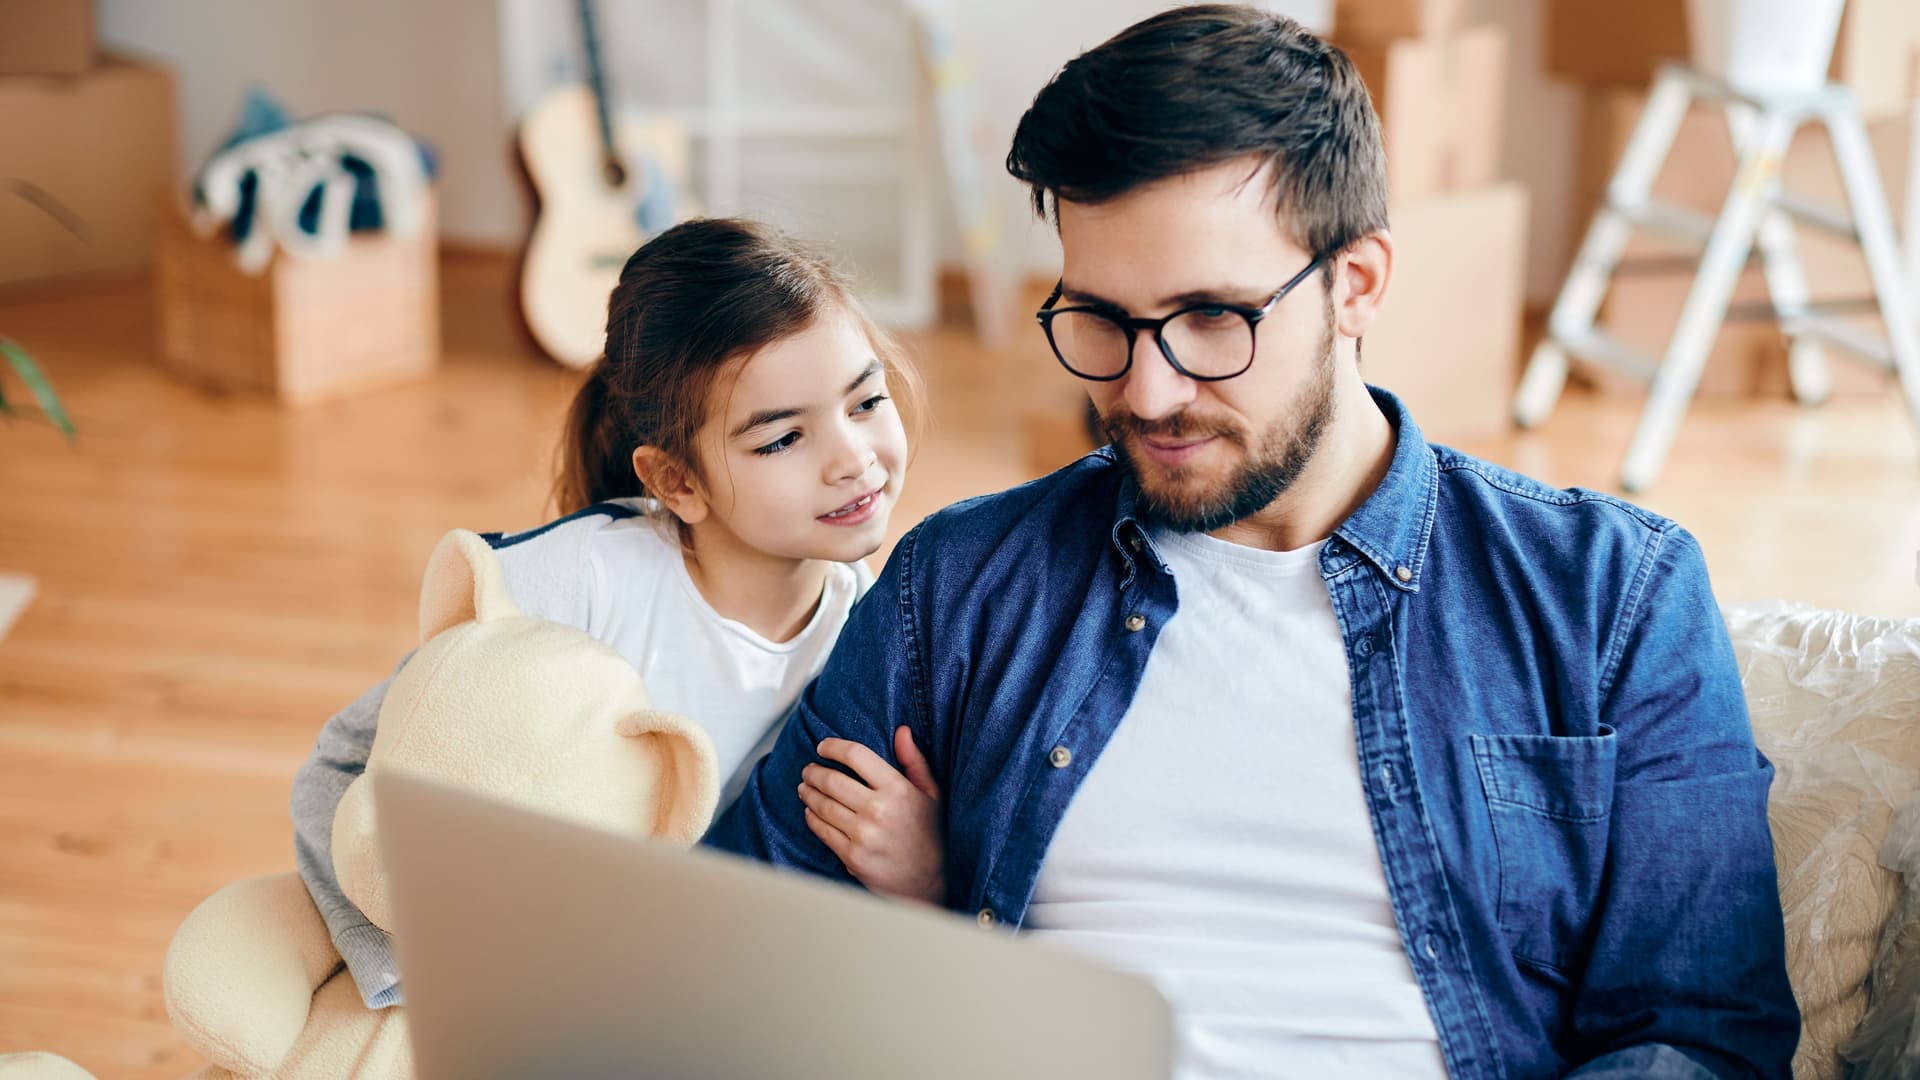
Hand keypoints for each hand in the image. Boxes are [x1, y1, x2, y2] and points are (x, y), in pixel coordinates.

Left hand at [799, 726, 944, 904]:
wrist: (930, 881)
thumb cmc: (930, 833)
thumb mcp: (930, 793)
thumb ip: (914, 761)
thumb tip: (902, 731)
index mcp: (897, 789)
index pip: (856, 756)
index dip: (834, 747)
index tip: (823, 746)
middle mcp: (878, 810)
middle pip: (832, 780)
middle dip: (814, 772)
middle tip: (808, 769)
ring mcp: (863, 835)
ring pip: (822, 805)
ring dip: (808, 793)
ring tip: (804, 787)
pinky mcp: (851, 856)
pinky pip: (822, 830)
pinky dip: (812, 817)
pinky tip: (811, 811)